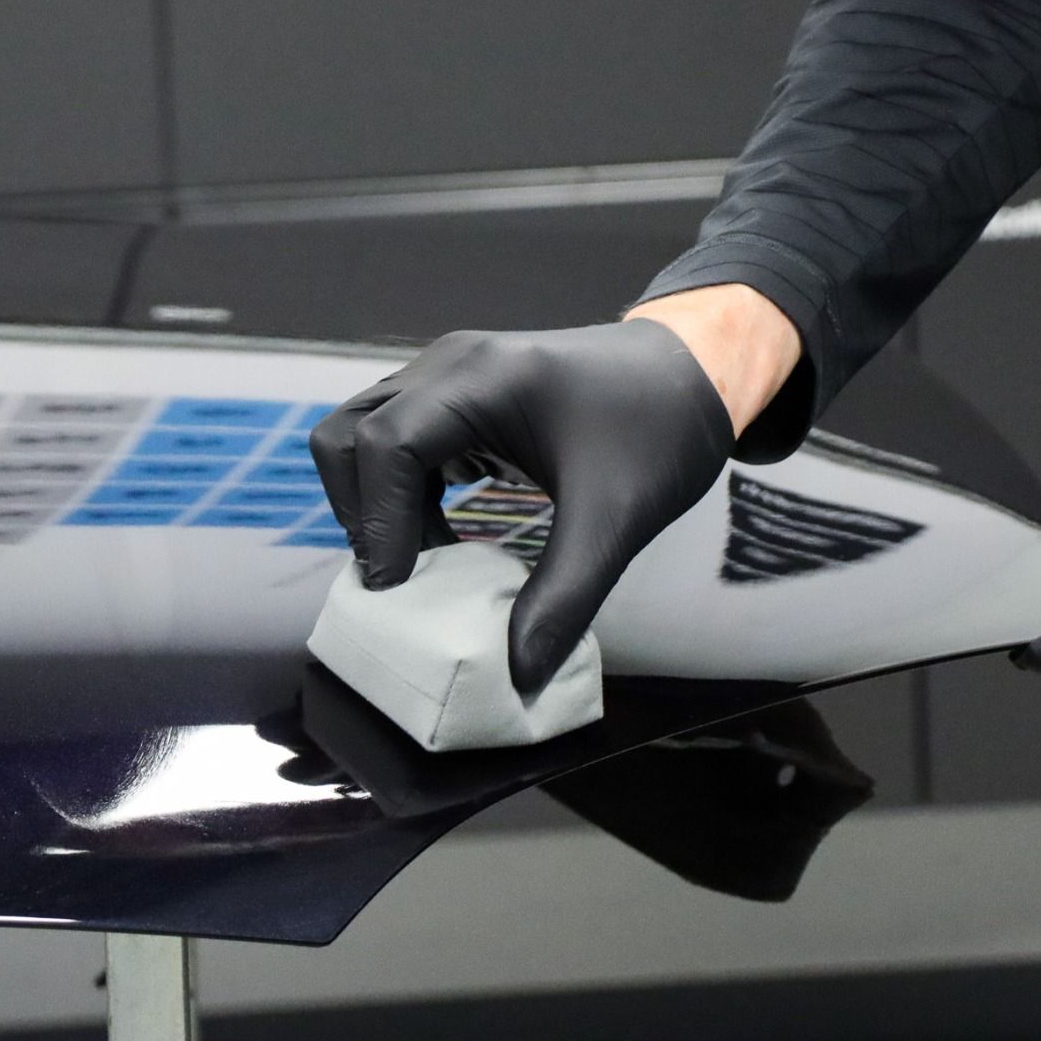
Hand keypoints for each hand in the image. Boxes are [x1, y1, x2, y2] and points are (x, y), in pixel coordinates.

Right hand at [309, 320, 734, 694]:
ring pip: (361, 434)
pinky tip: (442, 536)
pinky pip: (393, 439)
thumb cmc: (660, 430)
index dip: (378, 521)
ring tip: (422, 562)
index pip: (386, 444)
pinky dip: (398, 492)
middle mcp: (450, 365)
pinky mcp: (453, 394)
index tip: (399, 588)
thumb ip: (564, 597)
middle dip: (356, 511)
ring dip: (373, 503)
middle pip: (349, 432)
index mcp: (483, 379)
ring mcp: (447, 374)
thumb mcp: (617, 521)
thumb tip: (517, 674)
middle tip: (399, 577)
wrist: (692, 373)